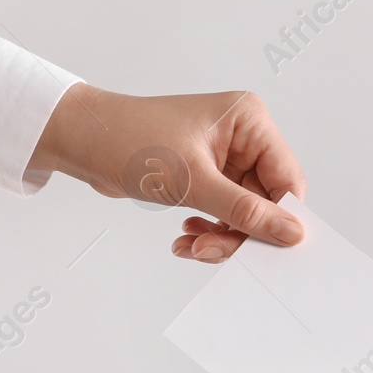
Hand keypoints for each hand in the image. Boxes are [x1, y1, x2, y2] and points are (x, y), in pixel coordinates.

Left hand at [29, 84, 306, 261]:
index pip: (286, 178)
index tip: (267, 250)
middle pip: (265, 201)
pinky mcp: (207, 173)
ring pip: (243, 212)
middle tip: (210, 251)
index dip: (279, 218)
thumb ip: (245, 211)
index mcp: (248, 120)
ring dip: (220, 236)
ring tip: (192, 246)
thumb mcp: (193, 182)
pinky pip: (223, 212)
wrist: (81, 140)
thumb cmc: (129, 141)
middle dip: (239, 232)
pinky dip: (208, 230)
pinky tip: (186, 238)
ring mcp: (224, 156)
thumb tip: (291, 233)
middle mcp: (242, 135)